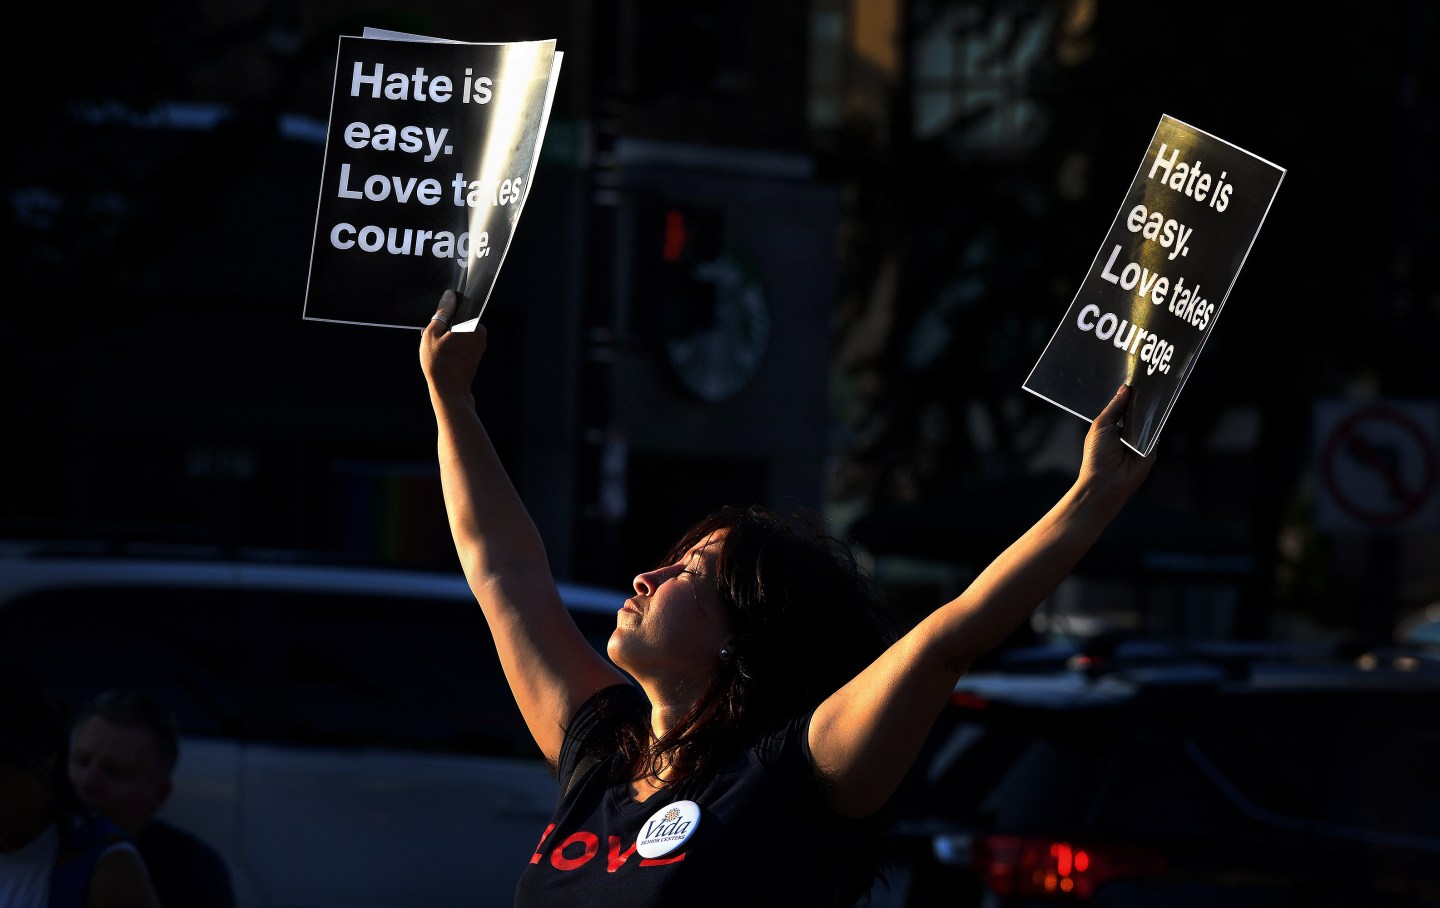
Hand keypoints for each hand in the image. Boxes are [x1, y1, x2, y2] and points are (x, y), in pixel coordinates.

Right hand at [420, 289, 487, 394]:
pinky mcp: (477, 353)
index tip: (438, 320)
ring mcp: (481, 343)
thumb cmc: (438, 364)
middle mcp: (480, 332)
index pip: (461, 305)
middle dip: (446, 325)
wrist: (450, 391)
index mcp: (472, 324)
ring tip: (438, 348)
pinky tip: (444, 355)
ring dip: (448, 335)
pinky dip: (453, 345)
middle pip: (460, 319)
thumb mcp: (432, 334)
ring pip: (461, 331)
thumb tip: (449, 296)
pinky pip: (464, 342)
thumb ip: (442, 312)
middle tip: (434, 337)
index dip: (446, 310)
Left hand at [1079, 384, 1154, 501]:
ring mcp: (1141, 440)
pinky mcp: (1152, 448)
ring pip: (1149, 420)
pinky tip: (1156, 411)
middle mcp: (1127, 432)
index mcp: (1113, 426)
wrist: (1106, 480)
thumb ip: (1114, 407)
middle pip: (1138, 411)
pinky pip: (1156, 432)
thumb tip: (1125, 388)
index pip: (1124, 407)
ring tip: (1153, 393)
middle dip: (1141, 400)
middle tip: (1147, 383)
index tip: (1135, 380)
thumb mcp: (1101, 425)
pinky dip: (1156, 423)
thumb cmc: (1097, 454)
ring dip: (1149, 410)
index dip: (1129, 396)